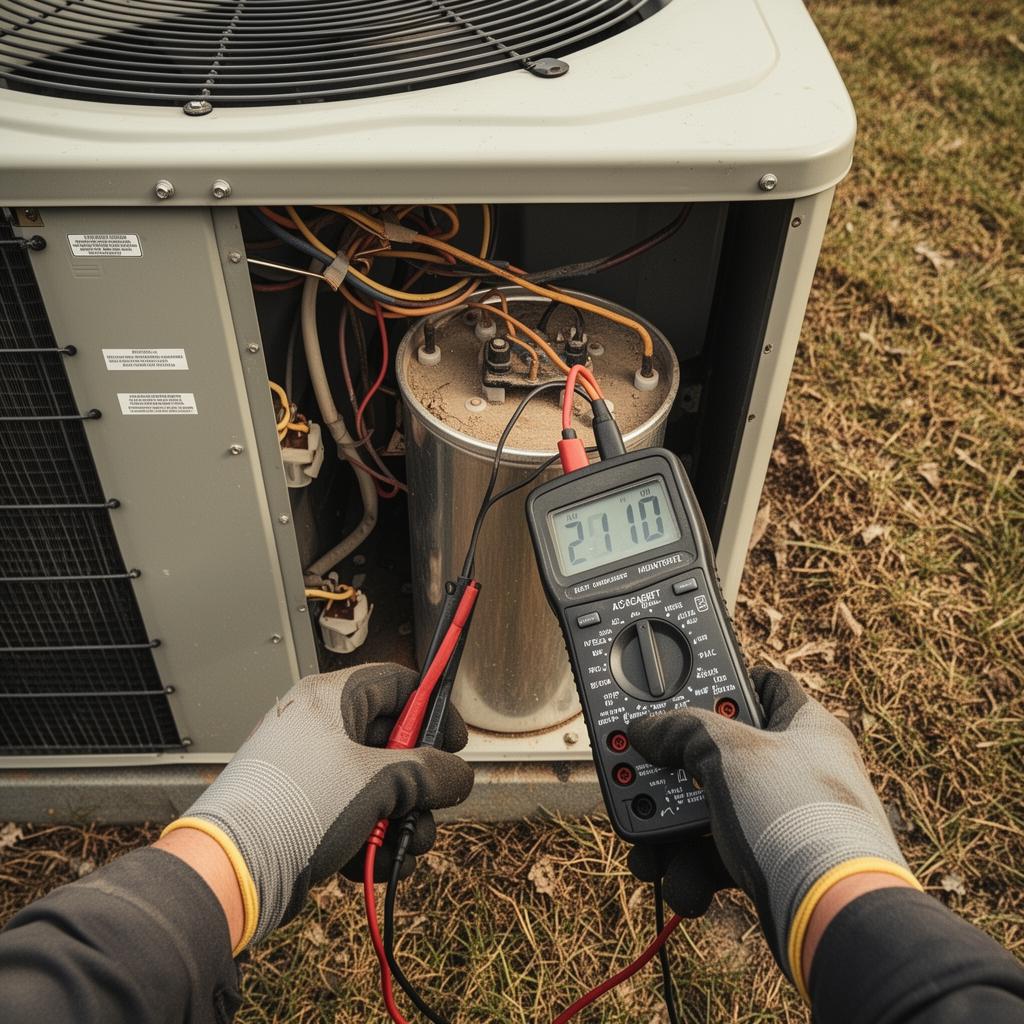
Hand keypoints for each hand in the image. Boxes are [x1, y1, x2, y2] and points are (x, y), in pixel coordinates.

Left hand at [162, 664, 473, 952]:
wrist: (231, 871)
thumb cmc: (297, 807)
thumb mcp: (379, 783)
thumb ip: (430, 772)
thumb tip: (460, 775)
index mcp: (330, 699)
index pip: (397, 683)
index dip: (432, 708)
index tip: (455, 741)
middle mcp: (319, 727)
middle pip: (392, 740)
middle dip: (420, 781)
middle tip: (432, 804)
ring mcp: (310, 770)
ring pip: (378, 784)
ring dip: (401, 817)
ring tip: (404, 843)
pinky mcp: (304, 810)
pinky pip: (354, 813)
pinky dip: (371, 836)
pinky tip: (372, 861)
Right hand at [627, 668, 918, 995]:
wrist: (836, 916)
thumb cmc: (798, 816)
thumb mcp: (728, 753)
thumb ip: (680, 730)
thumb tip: (645, 729)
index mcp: (804, 727)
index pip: (761, 686)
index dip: (721, 684)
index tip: (679, 693)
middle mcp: (797, 770)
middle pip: (720, 754)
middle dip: (674, 771)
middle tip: (640, 771)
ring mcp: (784, 820)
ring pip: (712, 811)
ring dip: (671, 831)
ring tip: (647, 845)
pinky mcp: (772, 865)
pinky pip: (718, 858)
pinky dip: (691, 870)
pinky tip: (678, 880)